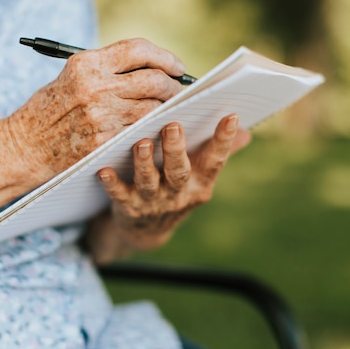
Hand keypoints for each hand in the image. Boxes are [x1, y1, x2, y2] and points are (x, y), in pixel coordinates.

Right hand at [5, 38, 184, 183]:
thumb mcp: (72, 76)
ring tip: (167, 109)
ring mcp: (100, 116)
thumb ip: (109, 68)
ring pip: (152, 108)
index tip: (177, 66)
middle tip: (178, 90)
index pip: (138, 50)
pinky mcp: (104, 141)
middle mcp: (95, 87)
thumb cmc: (50, 109)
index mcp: (86, 63)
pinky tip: (153, 127)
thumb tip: (152, 66)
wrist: (26, 145)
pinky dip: (151, 127)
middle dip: (173, 85)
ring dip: (166, 108)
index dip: (165, 57)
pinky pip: (141, 131)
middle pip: (153, 79)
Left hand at [87, 114, 251, 262]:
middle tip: (172, 125)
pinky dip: (112, 184)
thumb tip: (246, 132)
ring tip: (141, 143)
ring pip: (149, 183)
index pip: (215, 161)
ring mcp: (153, 203)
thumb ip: (218, 154)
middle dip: (175, 149)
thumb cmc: (175, 191)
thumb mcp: (198, 177)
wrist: (146, 232)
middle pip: (178, 171)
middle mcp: (178, 194)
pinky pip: (119, 196)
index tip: (230, 116)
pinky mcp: (129, 209)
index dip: (223, 140)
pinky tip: (103, 171)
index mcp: (200, 183)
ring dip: (145, 163)